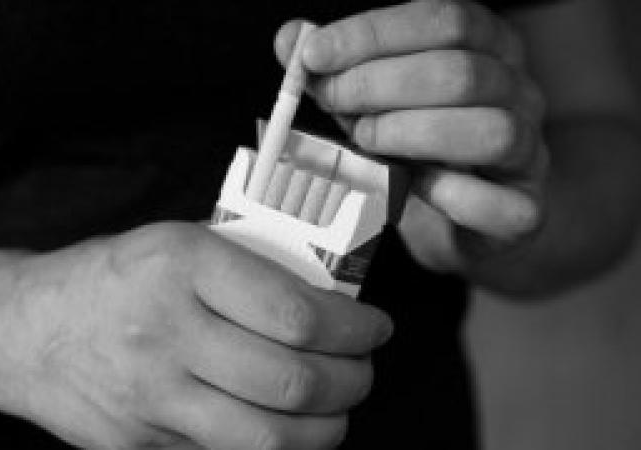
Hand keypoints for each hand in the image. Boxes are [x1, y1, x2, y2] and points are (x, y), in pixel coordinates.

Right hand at [0, 222, 391, 448]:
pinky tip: (291, 427)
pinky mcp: (144, 444)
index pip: (295, 314)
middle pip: (292, 382)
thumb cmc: (110, 277)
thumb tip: (330, 300)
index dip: (354, 328)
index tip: (374, 328)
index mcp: (182, 267)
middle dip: (352, 380)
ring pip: (271, 437)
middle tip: (363, 368)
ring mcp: (153, 400)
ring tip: (337, 404)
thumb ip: (251, 268)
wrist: (25, 330)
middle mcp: (167, 335)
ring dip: (328, 426)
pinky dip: (281, 448)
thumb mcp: (177, 243)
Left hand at [276, 0, 548, 282]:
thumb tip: (290, 39)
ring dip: (411, 134)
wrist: (459, 220)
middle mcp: (519, 93)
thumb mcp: (372, 102)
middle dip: (379, 85)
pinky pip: (502, 205)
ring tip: (367, 141)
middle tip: (333, 102)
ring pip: (490, 130)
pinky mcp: (523, 211)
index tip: (314, 54)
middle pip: (461, 72)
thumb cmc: (414, 149)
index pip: (443, 20)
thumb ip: (337, 70)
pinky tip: (413, 189)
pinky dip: (450, 197)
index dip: (372, 34)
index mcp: (488, 48)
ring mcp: (530, 153)